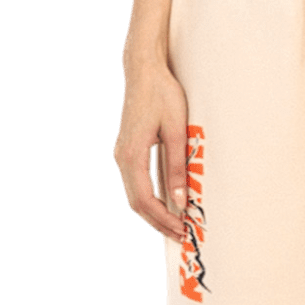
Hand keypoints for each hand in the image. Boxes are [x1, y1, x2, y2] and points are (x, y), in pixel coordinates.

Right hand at [114, 53, 190, 241]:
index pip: (145, 201)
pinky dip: (150, 198)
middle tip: (181, 235)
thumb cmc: (162, 95)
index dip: (164, 220)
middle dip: (158, 222)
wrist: (143, 70)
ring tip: (176, 224)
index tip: (183, 231)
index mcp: (131, 156)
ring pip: (134, 195)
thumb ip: (177, 167)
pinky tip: (167, 202)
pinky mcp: (127, 150)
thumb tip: (181, 201)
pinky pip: (136, 182)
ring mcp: (122, 154)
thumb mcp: (176, 131)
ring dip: (154, 212)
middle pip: (136, 203)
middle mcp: (121, 158)